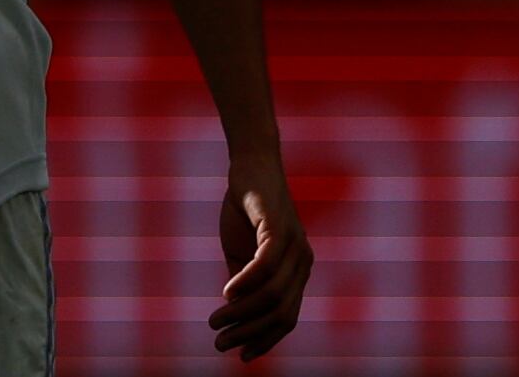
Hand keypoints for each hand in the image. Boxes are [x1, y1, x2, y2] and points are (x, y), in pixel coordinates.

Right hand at [210, 150, 311, 360]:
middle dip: (250, 333)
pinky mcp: (278, 226)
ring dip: (242, 314)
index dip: (265, 339)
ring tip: (216, 323)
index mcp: (297, 271)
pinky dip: (245, 284)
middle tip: (220, 344)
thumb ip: (244, 281)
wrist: (249, 164)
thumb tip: (235, 314)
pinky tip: (226, 295)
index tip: (241, 355)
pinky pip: (265, 265)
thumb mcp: (241, 252)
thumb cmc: (245, 209)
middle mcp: (302, 262)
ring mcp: (294, 244)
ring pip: (272, 294)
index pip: (286, 317)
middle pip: (281, 312)